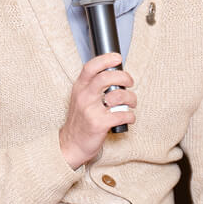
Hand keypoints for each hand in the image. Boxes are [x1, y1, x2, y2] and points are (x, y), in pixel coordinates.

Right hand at [58, 52, 135, 168]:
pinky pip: (123, 114)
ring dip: (131, 98)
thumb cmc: (80, 121)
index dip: (105, 59)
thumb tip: (115, 75)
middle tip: (130, 82)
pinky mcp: (99, 124)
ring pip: (118, 96)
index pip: (90, 67)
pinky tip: (128, 117)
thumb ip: (93, 86)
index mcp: (79, 88)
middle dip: (124, 77)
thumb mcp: (80, 99)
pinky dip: (130, 116)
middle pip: (106, 77)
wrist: (71, 145)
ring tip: (131, 103)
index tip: (117, 58)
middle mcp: (84, 97)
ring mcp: (91, 111)